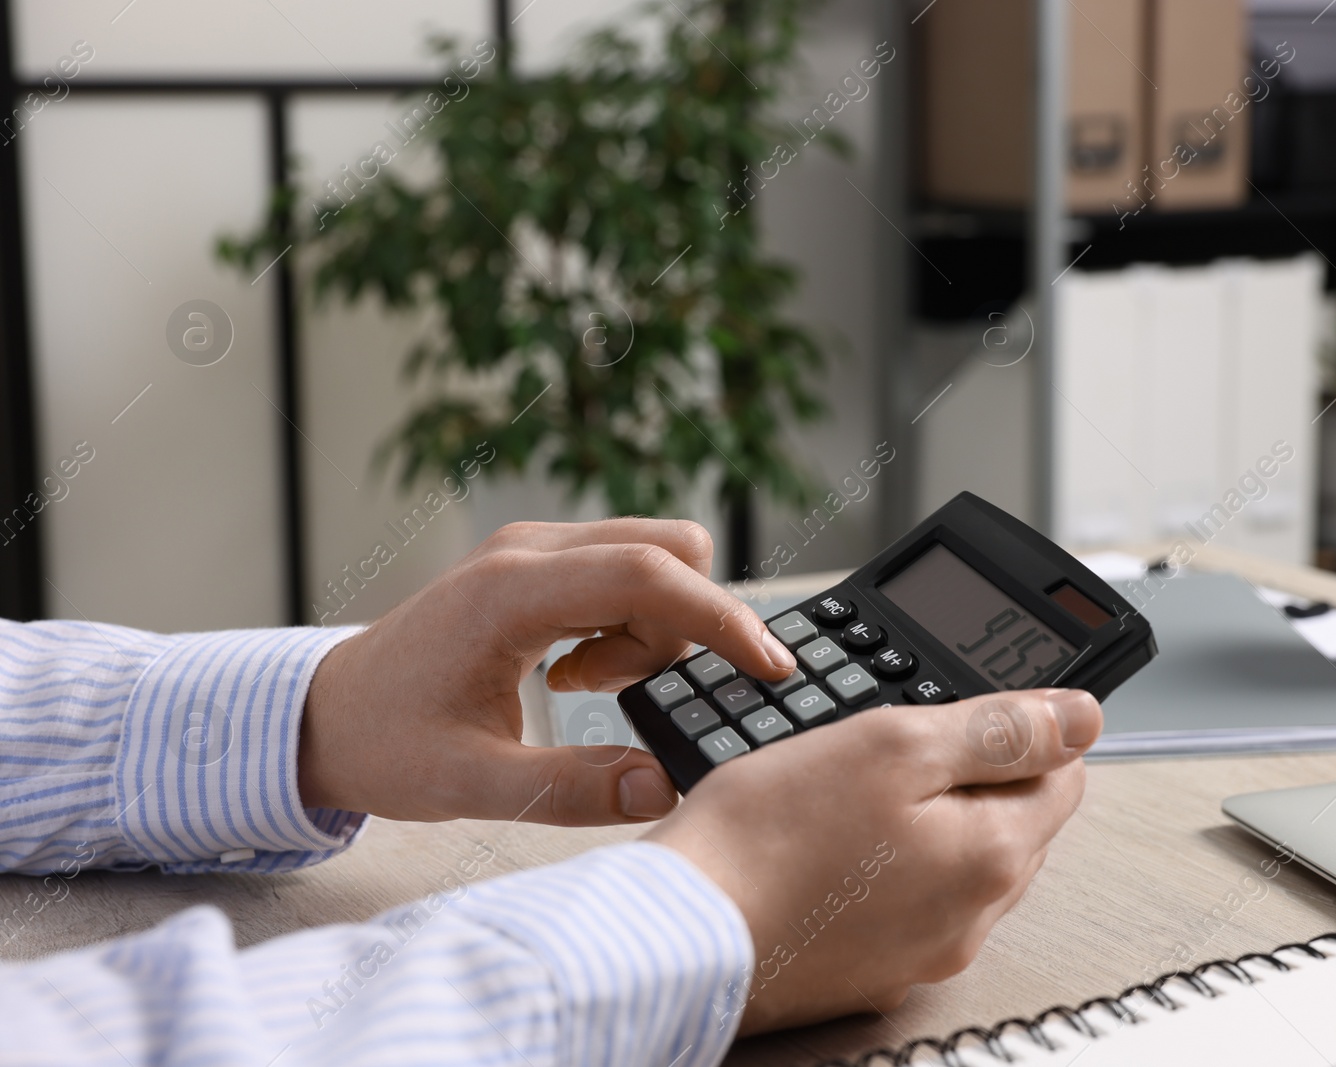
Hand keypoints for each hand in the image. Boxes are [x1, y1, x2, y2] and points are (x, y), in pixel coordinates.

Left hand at [298, 519, 795, 823]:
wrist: (324, 714)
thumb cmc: (385, 742)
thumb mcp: (470, 785)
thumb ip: (570, 789)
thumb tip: (663, 788)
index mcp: (510, 592)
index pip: (647, 574)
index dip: (720, 618)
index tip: (768, 666)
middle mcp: (528, 551)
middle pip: (666, 548)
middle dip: (683, 623)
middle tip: (629, 693)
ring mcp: (533, 550)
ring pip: (652, 557)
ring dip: (652, 626)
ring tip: (586, 688)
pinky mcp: (538, 563)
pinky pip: (625, 571)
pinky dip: (630, 620)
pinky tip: (577, 672)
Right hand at [646, 688, 1102, 1033]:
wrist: (685, 928)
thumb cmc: (771, 837)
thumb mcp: (893, 744)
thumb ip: (998, 730)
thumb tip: (1080, 717)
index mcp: (994, 856)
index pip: (1064, 775)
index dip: (1021, 728)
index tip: (966, 712)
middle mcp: (973, 919)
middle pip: (1013, 822)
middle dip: (970, 776)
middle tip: (890, 749)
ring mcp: (924, 953)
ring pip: (958, 863)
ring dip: (926, 823)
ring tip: (850, 796)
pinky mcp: (874, 971)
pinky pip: (909, 904)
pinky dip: (885, 870)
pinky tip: (832, 848)